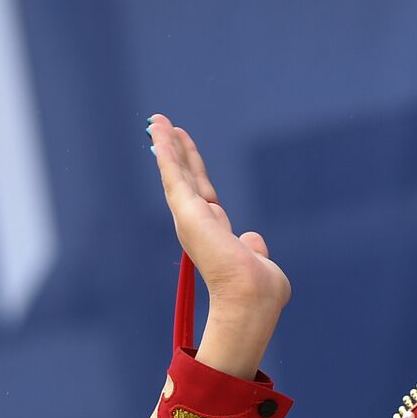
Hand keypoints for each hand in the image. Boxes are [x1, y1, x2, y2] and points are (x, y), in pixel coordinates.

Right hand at [148, 115, 289, 379]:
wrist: (250, 296)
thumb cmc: (259, 290)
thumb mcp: (257, 262)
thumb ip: (252, 248)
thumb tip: (253, 241)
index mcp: (215, 235)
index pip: (204, 196)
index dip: (195, 173)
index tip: (188, 153)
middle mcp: (198, 225)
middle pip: (186, 179)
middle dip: (177, 153)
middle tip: (164, 128)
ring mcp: (189, 217)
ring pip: (176, 172)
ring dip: (166, 145)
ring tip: (157, 121)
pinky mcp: (186, 209)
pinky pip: (173, 172)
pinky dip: (166, 149)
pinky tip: (158, 129)